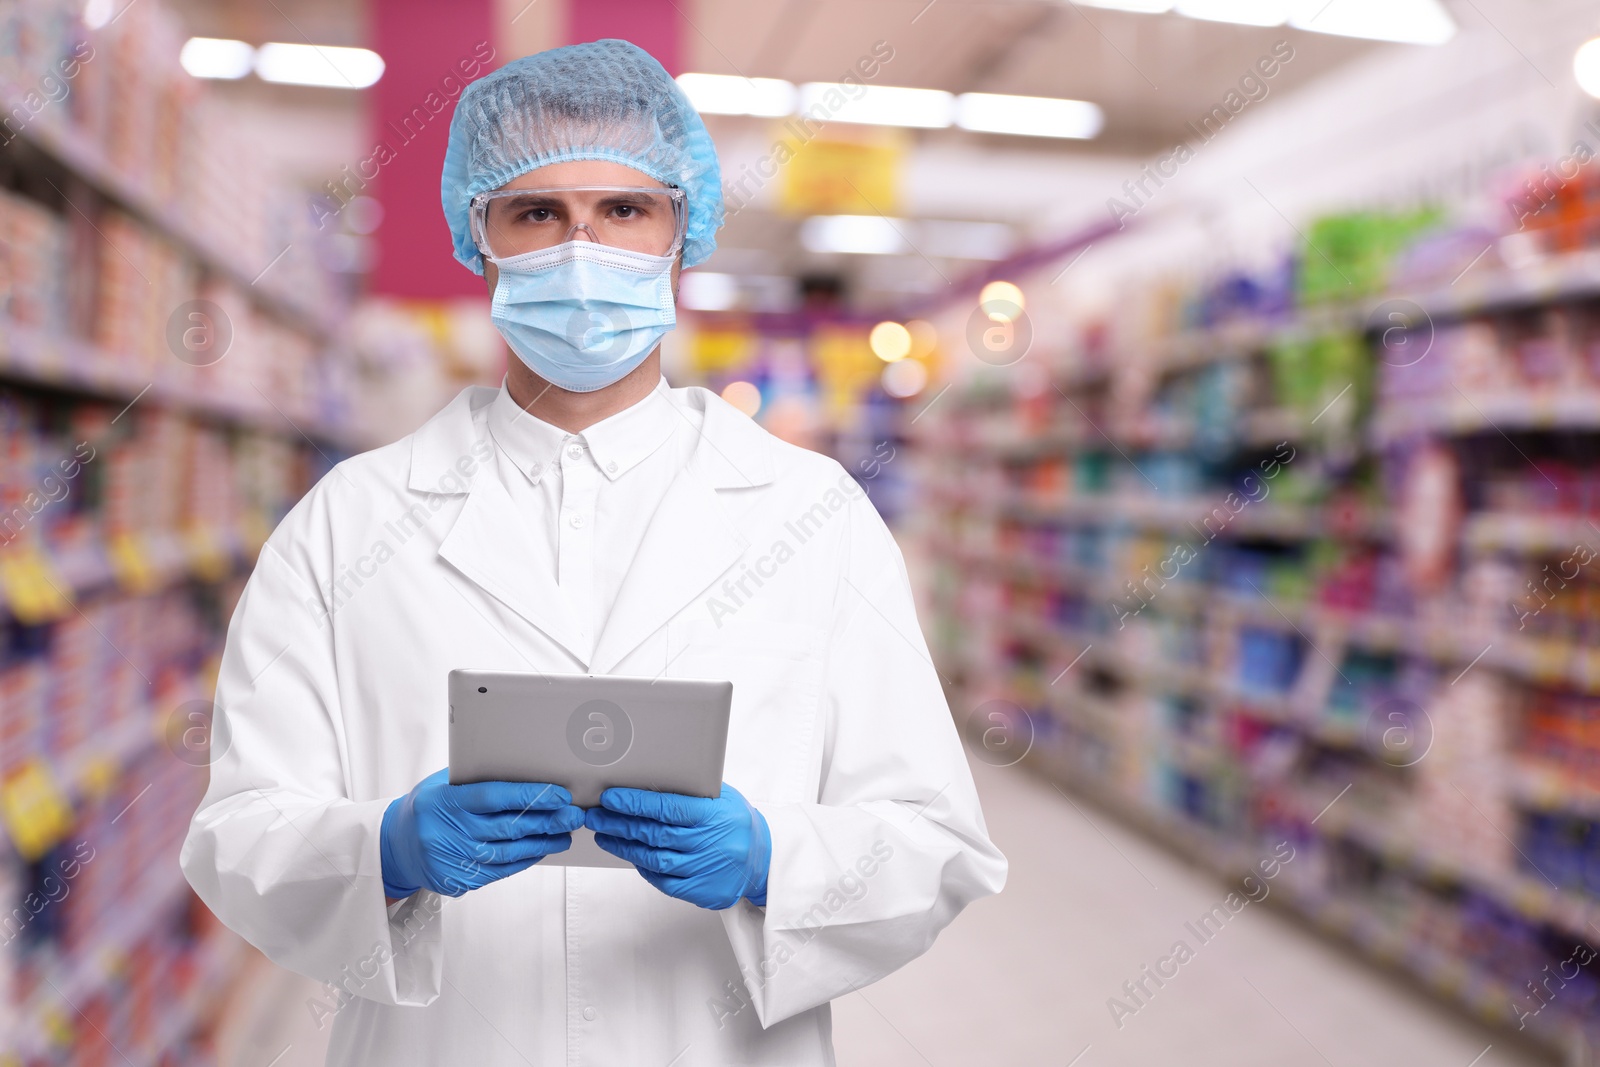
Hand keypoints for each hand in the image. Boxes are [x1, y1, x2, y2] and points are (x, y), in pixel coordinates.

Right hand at [380, 769, 584, 898]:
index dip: (530, 796)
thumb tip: (526, 771)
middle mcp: (447, 833)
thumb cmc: (428, 806)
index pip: (494, 797)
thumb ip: (476, 779)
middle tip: (574, 814)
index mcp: (444, 801)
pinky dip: (525, 859)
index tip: (559, 794)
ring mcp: (452, 860)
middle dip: (547, 820)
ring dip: (543, 842)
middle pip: (509, 827)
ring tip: (565, 832)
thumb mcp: (443, 784)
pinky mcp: (458, 880)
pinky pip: (501, 870)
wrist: (396, 845)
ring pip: (509, 852)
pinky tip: (542, 848)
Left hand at [585, 783, 769, 909]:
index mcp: (713, 815)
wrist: (763, 860)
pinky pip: (662, 879)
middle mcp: (707, 844)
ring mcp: (702, 869)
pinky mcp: (699, 890)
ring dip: (624, 846)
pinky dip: (642, 867)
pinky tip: (629, 854)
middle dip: (620, 823)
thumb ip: (691, 791)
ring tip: (603, 834)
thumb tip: (648, 779)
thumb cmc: (737, 822)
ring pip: (653, 858)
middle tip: (595, 815)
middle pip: (654, 833)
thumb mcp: (722, 798)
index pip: (667, 808)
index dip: (635, 803)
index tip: (611, 797)